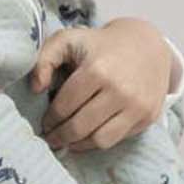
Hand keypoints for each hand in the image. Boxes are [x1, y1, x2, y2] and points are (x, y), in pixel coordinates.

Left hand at [30, 17, 172, 153]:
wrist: (147, 44)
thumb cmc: (101, 44)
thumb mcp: (69, 39)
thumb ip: (45, 59)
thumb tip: (36, 88)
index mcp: (97, 70)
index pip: (65, 106)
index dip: (50, 118)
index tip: (45, 123)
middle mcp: (119, 91)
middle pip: (80, 127)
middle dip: (60, 137)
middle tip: (51, 138)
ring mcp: (137, 106)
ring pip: (100, 141)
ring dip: (79, 145)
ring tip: (68, 141)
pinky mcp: (148, 117)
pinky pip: (118, 139)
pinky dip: (100, 141)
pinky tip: (89, 135)